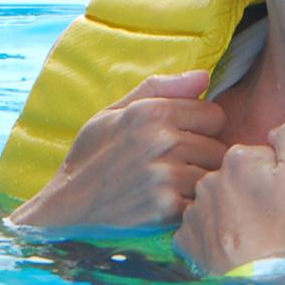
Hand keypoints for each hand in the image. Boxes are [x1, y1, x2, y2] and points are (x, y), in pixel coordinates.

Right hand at [8, 70, 225, 229]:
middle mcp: (162, 141)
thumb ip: (160, 89)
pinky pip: (201, 202)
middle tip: (175, 167)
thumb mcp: (113, 112)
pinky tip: (169, 205)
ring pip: (212, 176)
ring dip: (198, 184)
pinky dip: (191, 206)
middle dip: (202, 157)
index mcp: (151, 111)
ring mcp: (165, 176)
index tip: (181, 139)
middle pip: (218, 147)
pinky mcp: (166, 209)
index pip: (214, 114)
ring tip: (172, 187)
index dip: (200, 127)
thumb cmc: (90, 156)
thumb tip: (204, 75)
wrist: (66, 206)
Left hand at [174, 120, 284, 274]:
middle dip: (253, 193)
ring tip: (255, 237)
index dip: (277, 177)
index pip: (261, 157)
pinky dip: (215, 236)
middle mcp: (208, 180)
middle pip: (238, 178)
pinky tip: (232, 249)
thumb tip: (276, 131)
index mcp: (237, 159)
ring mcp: (194, 211)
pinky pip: (201, 229)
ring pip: (219, 203)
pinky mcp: (187, 241)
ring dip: (233, 214)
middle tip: (273, 220)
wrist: (267, 284)